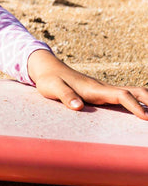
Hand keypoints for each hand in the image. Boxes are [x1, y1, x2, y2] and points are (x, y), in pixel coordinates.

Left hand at [28, 50, 147, 118]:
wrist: (48, 68)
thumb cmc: (50, 80)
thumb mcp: (52, 88)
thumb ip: (65, 96)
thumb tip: (78, 107)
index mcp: (95, 89)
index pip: (122, 95)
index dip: (135, 105)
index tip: (146, 117)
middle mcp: (104, 88)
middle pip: (135, 91)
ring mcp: (105, 90)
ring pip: (134, 93)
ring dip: (147, 101)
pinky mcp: (103, 93)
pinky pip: (126, 97)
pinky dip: (139, 102)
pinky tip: (144, 111)